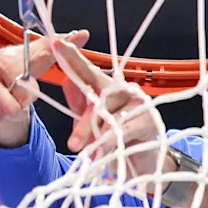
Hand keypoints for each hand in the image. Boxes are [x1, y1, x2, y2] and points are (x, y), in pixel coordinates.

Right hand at [0, 30, 89, 147]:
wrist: (1, 79)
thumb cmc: (23, 68)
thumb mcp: (43, 59)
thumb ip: (60, 48)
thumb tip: (83, 34)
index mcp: (2, 60)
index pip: (18, 89)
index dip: (26, 96)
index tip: (26, 87)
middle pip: (6, 109)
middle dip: (16, 107)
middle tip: (18, 98)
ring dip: (6, 114)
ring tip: (8, 100)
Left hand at [50, 39, 164, 172]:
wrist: (140, 163)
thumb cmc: (115, 140)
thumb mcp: (91, 124)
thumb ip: (80, 105)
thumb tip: (67, 82)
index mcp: (106, 88)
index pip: (87, 70)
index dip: (72, 57)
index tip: (57, 44)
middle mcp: (123, 90)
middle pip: (99, 96)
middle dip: (85, 122)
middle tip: (73, 144)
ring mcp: (139, 102)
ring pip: (110, 114)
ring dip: (97, 135)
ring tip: (90, 152)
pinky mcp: (150, 119)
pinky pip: (124, 128)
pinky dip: (111, 141)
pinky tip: (104, 150)